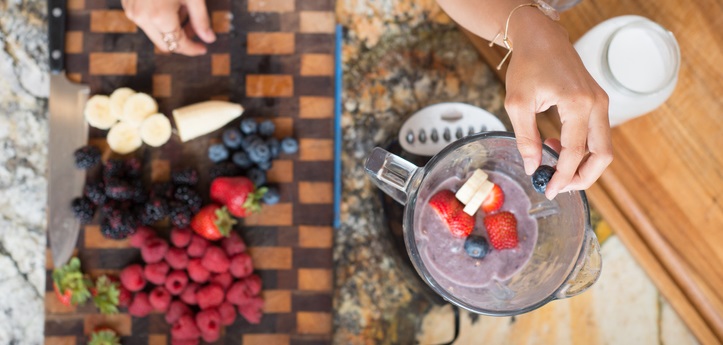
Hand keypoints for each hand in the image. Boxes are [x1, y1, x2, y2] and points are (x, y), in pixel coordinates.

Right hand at [122, 0, 215, 55]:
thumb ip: (201, 20)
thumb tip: (209, 39)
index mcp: (159, 17)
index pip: (179, 45)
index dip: (193, 49)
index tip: (203, 48)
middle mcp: (141, 17)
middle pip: (165, 44)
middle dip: (182, 40)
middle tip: (197, 30)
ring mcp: (131, 11)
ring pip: (155, 32)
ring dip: (171, 28)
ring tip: (185, 10)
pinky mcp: (127, 4)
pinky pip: (146, 20)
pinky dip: (161, 18)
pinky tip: (171, 3)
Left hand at [504, 8, 612, 198]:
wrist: (542, 38)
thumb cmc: (528, 65)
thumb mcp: (517, 103)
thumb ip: (526, 138)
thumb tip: (532, 167)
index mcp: (578, 103)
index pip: (574, 152)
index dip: (562, 177)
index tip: (548, 191)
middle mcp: (597, 104)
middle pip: (603, 155)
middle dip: (583, 178)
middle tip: (558, 187)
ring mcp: (601, 102)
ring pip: (603, 147)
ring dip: (582, 164)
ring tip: (552, 164)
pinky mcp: (598, 102)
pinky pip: (598, 135)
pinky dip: (582, 149)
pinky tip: (557, 147)